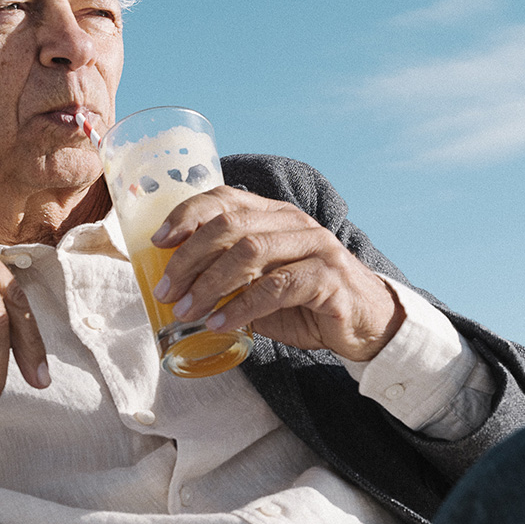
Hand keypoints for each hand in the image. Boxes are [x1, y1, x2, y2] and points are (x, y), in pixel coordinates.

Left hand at [151, 187, 403, 360]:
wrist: (367, 326)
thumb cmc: (306, 304)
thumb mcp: (260, 284)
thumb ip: (227, 276)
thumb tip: (175, 286)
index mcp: (273, 215)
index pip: (224, 197)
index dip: (187, 215)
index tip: (158, 241)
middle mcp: (293, 222)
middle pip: (230, 225)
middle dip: (189, 258)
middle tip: (166, 291)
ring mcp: (315, 246)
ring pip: (250, 252)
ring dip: (210, 283)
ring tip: (187, 310)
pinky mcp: (328, 277)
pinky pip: (277, 286)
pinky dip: (242, 306)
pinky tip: (220, 324)